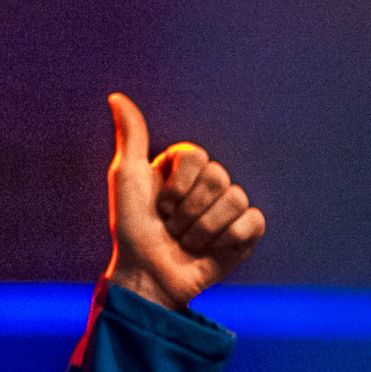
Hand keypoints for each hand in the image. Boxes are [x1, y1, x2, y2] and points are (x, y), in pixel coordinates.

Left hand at [103, 92, 265, 309]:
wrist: (147, 275)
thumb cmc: (132, 228)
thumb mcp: (126, 179)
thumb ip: (131, 137)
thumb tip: (116, 96)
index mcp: (183, 167)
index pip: (196, 155)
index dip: (176, 184)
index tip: (159, 204)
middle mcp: (207, 184)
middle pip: (217, 176)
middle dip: (187, 209)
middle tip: (171, 226)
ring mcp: (228, 208)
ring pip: (236, 199)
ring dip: (202, 228)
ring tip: (185, 241)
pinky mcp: (244, 233)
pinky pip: (254, 221)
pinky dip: (230, 238)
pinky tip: (212, 249)